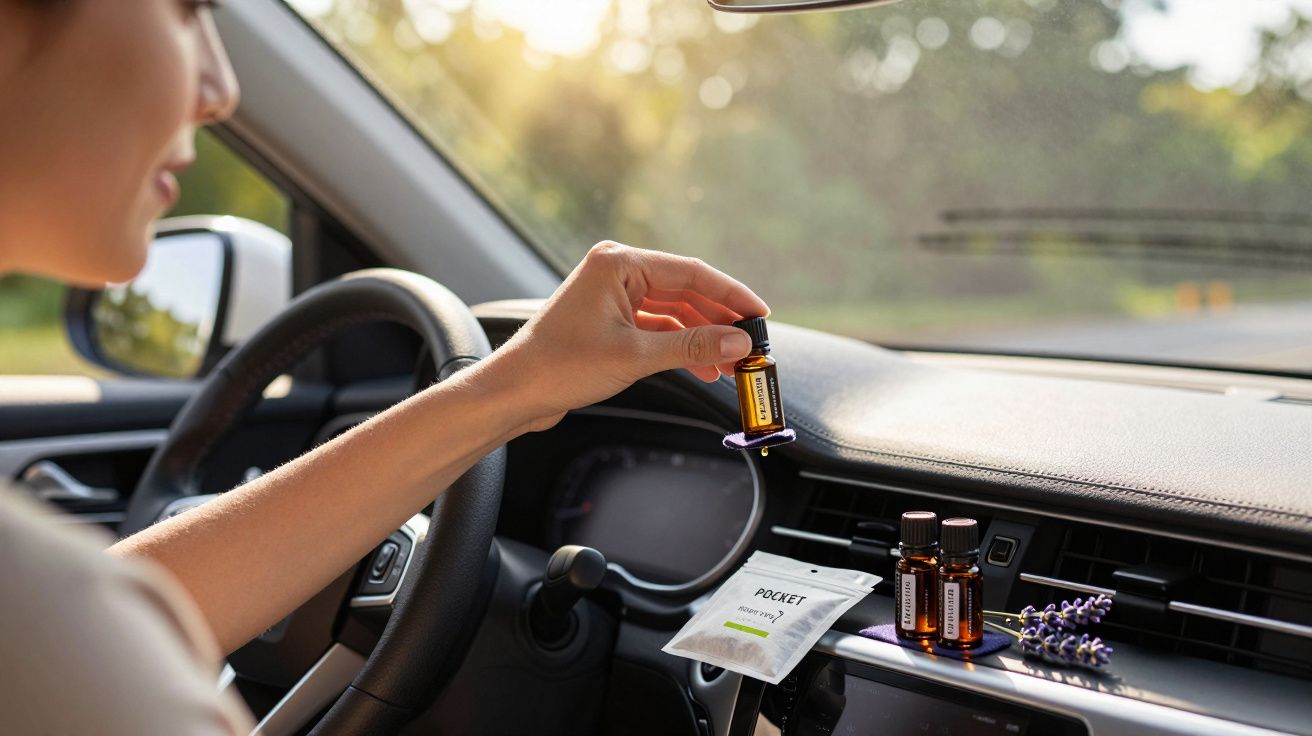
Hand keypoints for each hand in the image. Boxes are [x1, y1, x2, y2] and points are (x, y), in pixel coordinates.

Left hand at [485, 241, 769, 432]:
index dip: (731, 295)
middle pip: (686, 290)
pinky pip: (658, 326)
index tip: (761, 315)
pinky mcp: (611, 319)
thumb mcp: (636, 356)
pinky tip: (704, 366)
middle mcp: (616, 270)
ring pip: (674, 311)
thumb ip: (692, 346)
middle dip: (720, 321)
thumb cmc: (560, 367)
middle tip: (751, 346)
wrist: (515, 393)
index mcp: (618, 262)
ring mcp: (613, 294)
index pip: (691, 272)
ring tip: (732, 365)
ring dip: (703, 337)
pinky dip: (681, 345)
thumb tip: (739, 343)